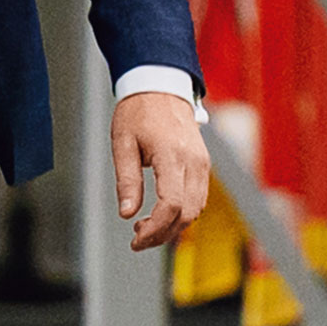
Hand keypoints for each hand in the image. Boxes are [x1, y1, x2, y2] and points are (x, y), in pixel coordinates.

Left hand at [111, 91, 209, 255]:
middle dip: (162, 234)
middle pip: (186, 213)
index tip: (136, 239)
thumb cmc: (138, 112)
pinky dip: (182, 213)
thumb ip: (126, 180)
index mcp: (172, 155)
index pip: (170, 204)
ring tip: (145, 228)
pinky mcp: (204, 165)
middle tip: (137, 239)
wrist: (161, 86)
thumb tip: (127, 213)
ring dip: (173, 227)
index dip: (154, 228)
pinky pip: (199, 198)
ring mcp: (202, 163)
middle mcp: (194, 161)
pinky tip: (161, 214)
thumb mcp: (122, 143)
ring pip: (196, 210)